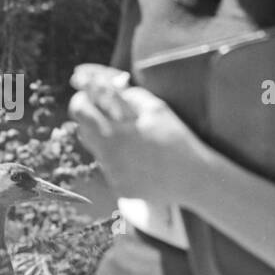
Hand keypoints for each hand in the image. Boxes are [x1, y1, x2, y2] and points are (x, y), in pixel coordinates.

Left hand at [69, 64, 203, 201]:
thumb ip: (124, 95)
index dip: (83, 98)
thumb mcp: (154, 108)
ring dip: (106, 140)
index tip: (93, 96)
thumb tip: (101, 85)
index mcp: (113, 133)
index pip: (79, 109)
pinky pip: (110, 168)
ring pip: (96, 150)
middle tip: (112, 113)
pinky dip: (119, 159)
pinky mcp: (119, 188)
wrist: (195, 179)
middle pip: (82, 130)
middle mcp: (107, 157)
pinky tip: (141, 159)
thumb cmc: (177, 139)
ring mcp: (112, 175)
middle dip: (93, 118)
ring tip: (133, 138)